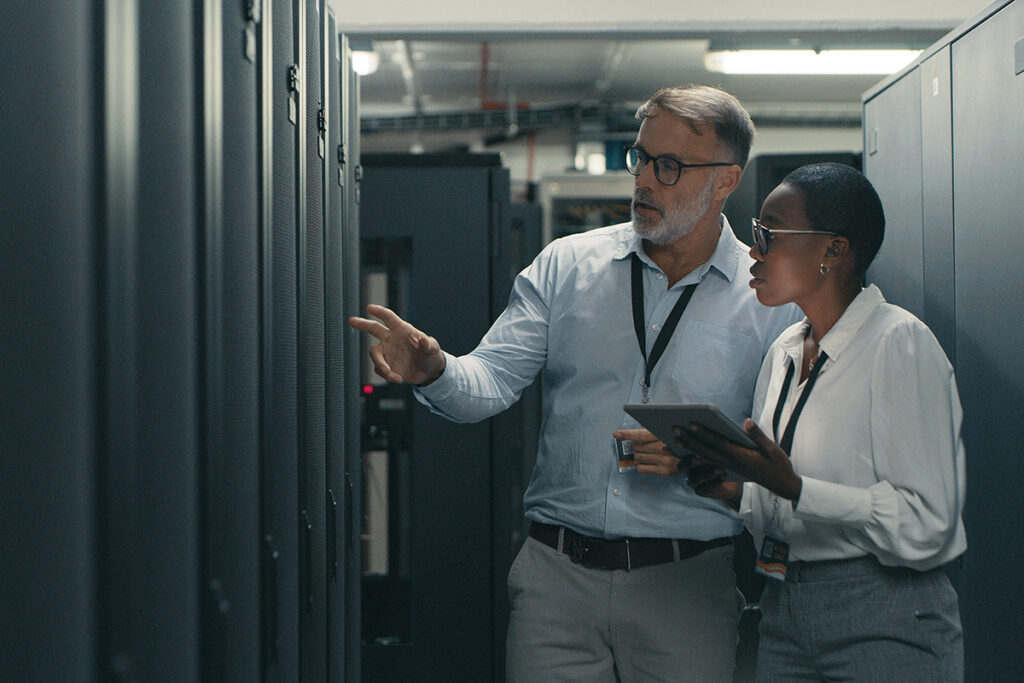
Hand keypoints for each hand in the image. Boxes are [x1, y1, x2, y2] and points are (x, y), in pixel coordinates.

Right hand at [348, 304, 445, 385]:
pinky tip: (398, 378)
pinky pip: (380, 370)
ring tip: (389, 373)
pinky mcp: (386, 366)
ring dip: (380, 363)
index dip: (379, 312)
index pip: (389, 318)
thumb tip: (424, 341)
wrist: (429, 372)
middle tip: (352, 320)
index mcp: (402, 329)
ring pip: (375, 354)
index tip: (369, 308)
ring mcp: (387, 353)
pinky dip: (387, 375)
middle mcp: (391, 339)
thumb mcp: (434, 349)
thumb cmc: (431, 355)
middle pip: (373, 328)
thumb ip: (429, 345)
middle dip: (362, 324)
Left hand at [611, 428, 680, 476]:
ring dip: (638, 455)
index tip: (617, 434)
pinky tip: (646, 461)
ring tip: (647, 452)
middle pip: (637, 447)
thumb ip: (652, 431)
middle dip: (636, 445)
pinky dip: (640, 465)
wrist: (697, 455)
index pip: (641, 435)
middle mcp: (665, 449)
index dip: (627, 434)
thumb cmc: (680, 440)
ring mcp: (665, 461)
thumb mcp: (667, 430)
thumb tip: (635, 434)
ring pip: (638, 458)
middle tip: (640, 445)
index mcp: (665, 435)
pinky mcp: (665, 472)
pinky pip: (642, 469)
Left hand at [674, 419, 802, 501]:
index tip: (691, 423)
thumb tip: (746, 421)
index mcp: (740, 456)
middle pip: (706, 450)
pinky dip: (694, 457)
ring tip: (672, 441)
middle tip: (674, 429)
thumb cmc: (778, 464)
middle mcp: (731, 463)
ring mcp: (728, 467)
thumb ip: (757, 435)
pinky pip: (708, 463)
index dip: (704, 433)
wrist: (781, 484)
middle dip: (689, 439)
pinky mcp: (728, 469)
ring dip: (688, 449)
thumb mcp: (772, 448)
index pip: (718, 442)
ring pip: (704, 458)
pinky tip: (684, 452)